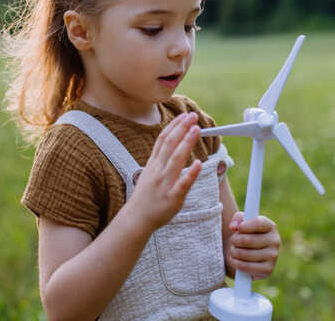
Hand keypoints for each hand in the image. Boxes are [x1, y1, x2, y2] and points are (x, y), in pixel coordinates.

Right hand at [127, 112, 201, 232]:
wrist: (136, 219)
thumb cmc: (145, 197)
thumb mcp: (149, 174)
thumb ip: (160, 160)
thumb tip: (172, 146)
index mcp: (153, 164)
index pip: (163, 140)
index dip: (174, 126)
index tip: (184, 116)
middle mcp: (158, 170)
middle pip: (170, 145)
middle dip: (182, 128)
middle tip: (192, 116)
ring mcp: (165, 184)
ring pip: (176, 160)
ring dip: (186, 143)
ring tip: (196, 130)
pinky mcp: (172, 198)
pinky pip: (182, 184)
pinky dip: (190, 173)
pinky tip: (198, 163)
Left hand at [227, 212, 280, 279]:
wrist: (248, 254)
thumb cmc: (245, 234)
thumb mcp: (241, 222)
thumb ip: (237, 218)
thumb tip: (234, 226)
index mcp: (270, 226)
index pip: (258, 223)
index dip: (244, 226)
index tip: (238, 229)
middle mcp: (275, 241)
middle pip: (248, 240)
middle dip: (235, 240)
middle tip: (233, 241)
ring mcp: (273, 256)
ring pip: (245, 254)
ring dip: (234, 252)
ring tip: (233, 250)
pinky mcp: (268, 270)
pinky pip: (247, 267)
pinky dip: (236, 263)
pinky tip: (234, 260)